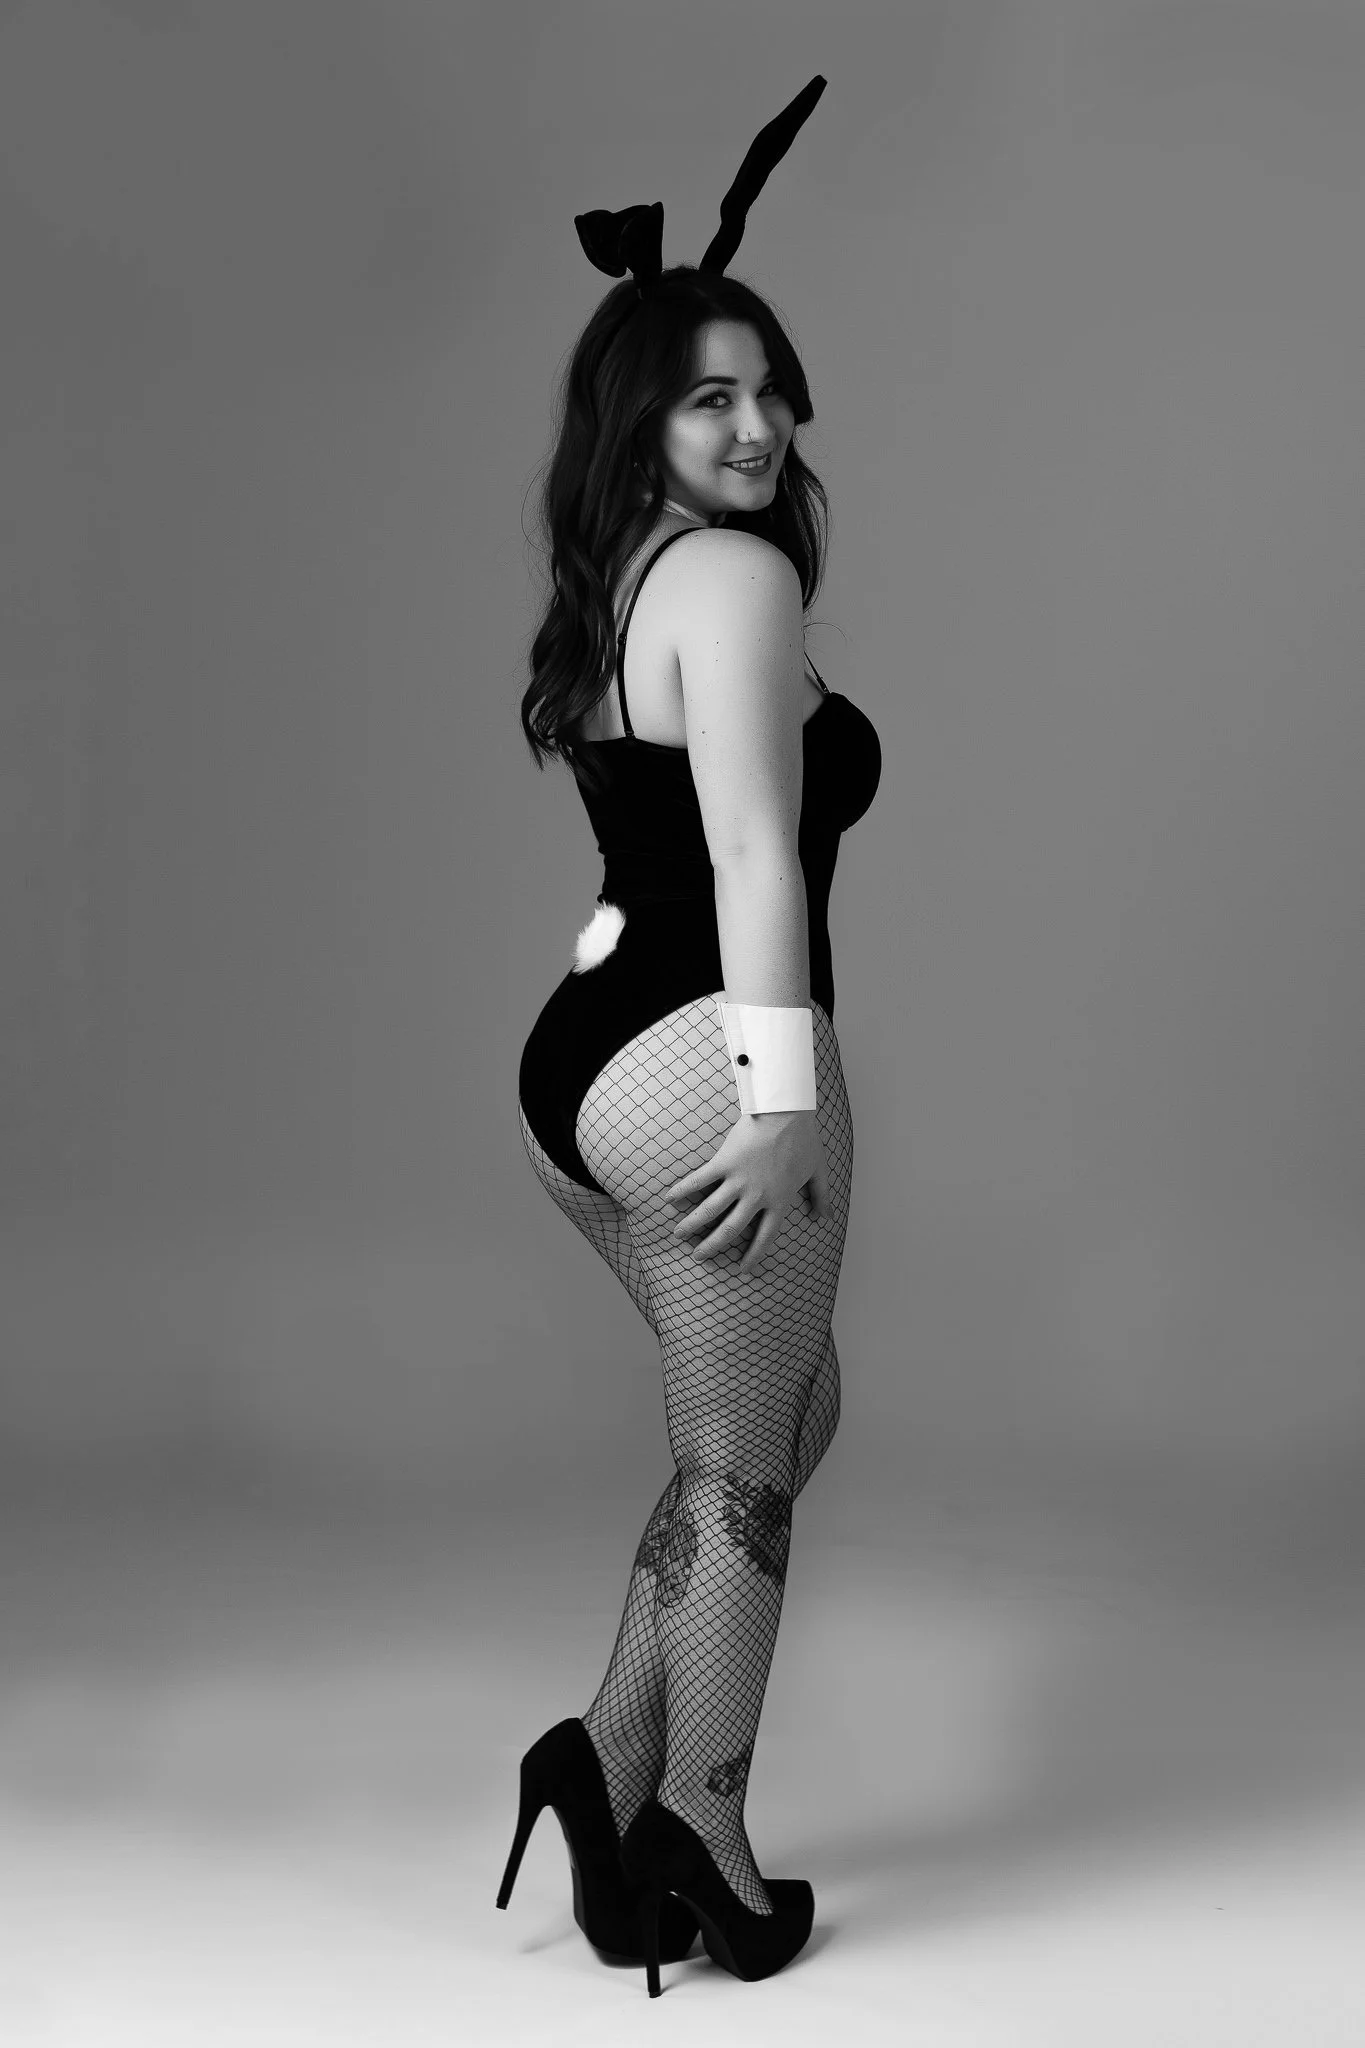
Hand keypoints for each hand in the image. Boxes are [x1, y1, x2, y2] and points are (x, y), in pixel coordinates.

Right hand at [663, 1109, 831, 1275]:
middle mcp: (756, 1197)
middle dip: (712, 1246)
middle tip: (699, 1257)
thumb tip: (824, 1218)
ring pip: (710, 1210)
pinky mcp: (724, 1162)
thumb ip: (821, 1197)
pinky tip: (669, 1198)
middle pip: (729, 1230)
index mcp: (778, 1202)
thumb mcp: (818, 1171)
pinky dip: (683, 1190)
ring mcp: (738, 1180)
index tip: (742, 1270)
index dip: (753, 1256)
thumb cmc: (804, 1139)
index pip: (764, 1238)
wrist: (786, 1112)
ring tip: (678, 1234)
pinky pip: (699, 1181)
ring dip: (692, 1225)